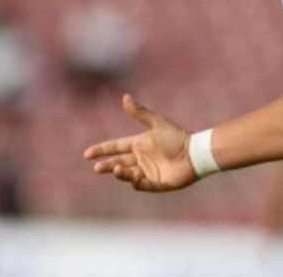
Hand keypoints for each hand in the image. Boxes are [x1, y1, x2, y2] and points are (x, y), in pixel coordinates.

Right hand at [83, 94, 197, 191]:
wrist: (195, 152)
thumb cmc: (178, 137)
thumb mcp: (157, 124)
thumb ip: (140, 113)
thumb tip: (125, 97)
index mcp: (140, 144)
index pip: (116, 147)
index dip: (102, 150)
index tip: (87, 154)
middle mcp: (142, 158)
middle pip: (118, 162)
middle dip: (107, 165)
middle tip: (98, 168)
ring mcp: (149, 171)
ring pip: (128, 174)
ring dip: (120, 173)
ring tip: (117, 169)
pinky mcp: (157, 183)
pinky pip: (142, 185)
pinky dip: (136, 182)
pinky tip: (135, 177)